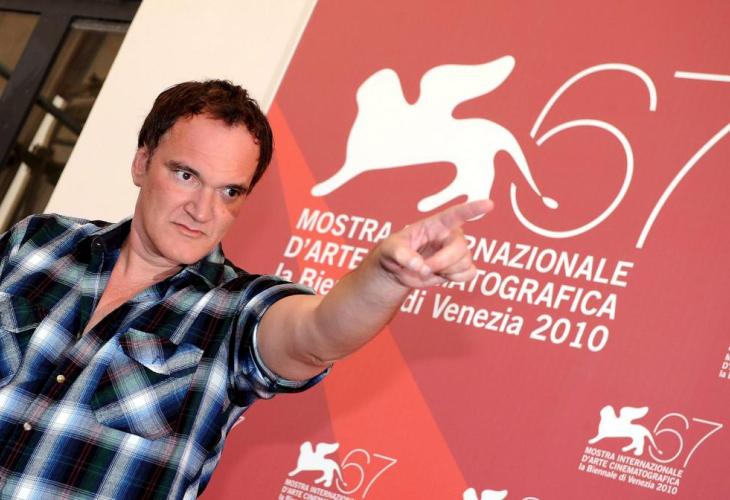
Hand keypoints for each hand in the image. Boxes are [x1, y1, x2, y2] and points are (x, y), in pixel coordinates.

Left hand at [377, 199, 492, 287]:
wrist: (398, 269)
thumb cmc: (394, 252)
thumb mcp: (390, 249)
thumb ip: (402, 255)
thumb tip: (420, 265)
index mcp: (436, 224)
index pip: (456, 214)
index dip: (472, 209)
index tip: (489, 204)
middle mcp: (451, 235)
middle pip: (460, 248)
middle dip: (441, 262)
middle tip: (422, 268)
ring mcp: (458, 251)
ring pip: (464, 263)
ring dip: (444, 271)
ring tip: (428, 268)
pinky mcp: (461, 267)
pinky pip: (469, 274)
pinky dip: (454, 278)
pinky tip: (442, 274)